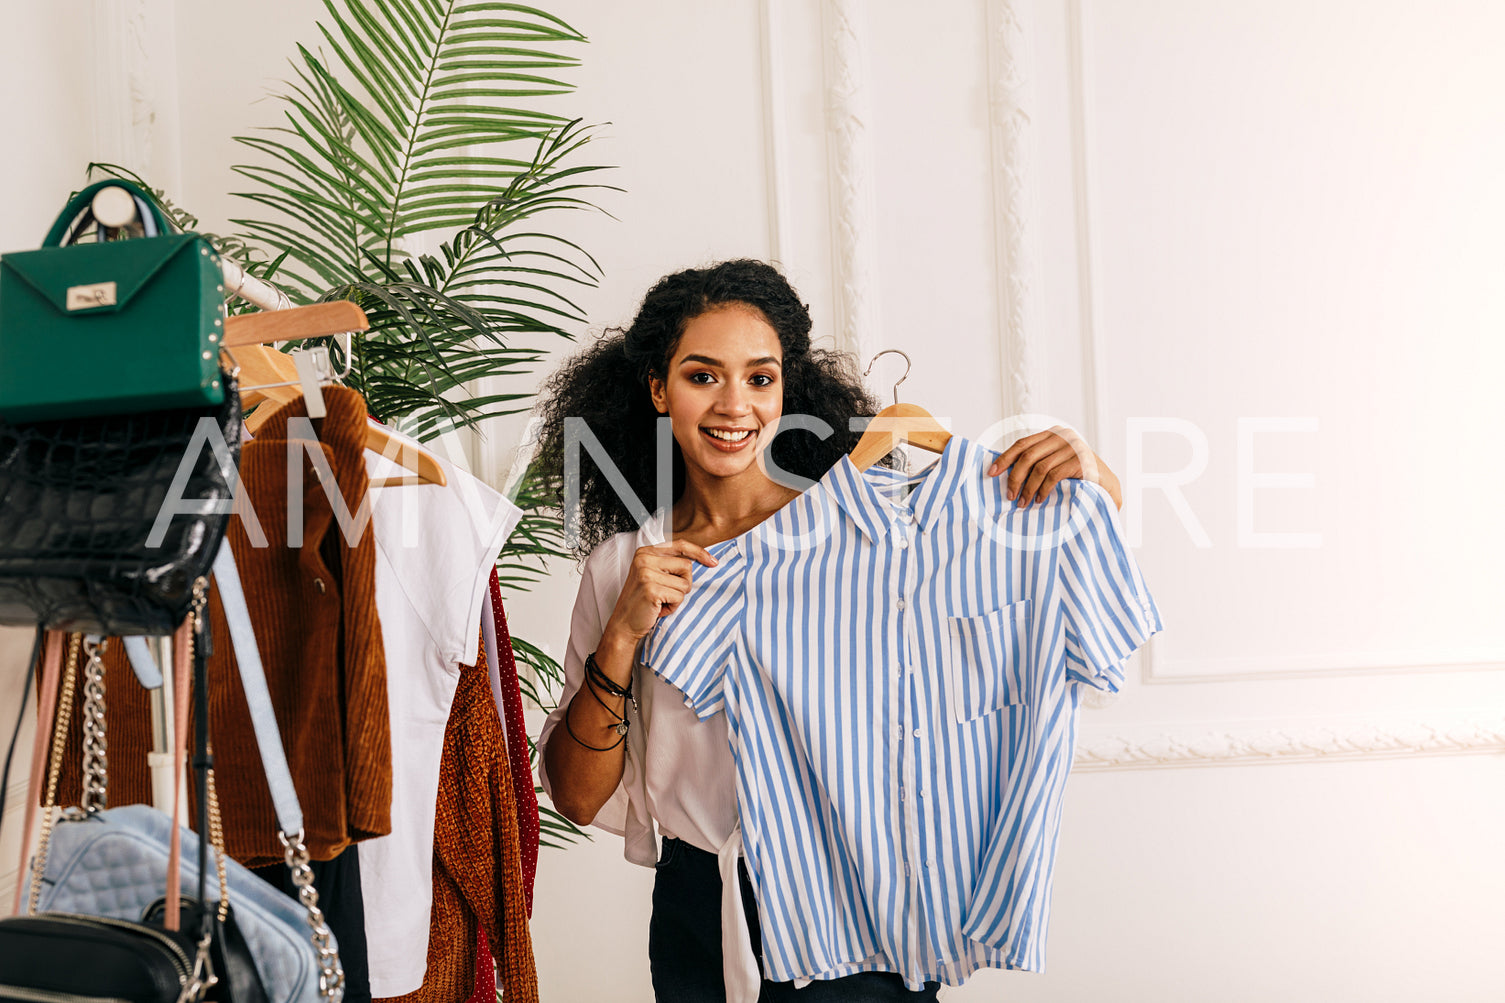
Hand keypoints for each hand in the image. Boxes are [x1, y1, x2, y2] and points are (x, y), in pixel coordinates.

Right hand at [601, 539, 719, 644]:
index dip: (699, 553)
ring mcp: (646, 573)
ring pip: (685, 583)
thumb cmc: (643, 602)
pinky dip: (673, 607)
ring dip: (677, 597)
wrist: (624, 624)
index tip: (713, 562)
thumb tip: (703, 559)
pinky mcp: (651, 589)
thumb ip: (669, 564)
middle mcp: (644, 558)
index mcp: (645, 552)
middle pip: (686, 565)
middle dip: (684, 583)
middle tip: (667, 594)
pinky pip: (679, 597)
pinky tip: (658, 609)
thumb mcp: (653, 575)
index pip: (680, 545)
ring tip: (661, 602)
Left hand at [986, 426, 1122, 508]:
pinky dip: (1043, 490)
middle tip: (1009, 495)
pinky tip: (1040, 500)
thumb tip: (1004, 471)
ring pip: (1039, 467)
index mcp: (1053, 433)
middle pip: (1028, 455)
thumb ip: (1037, 461)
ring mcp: (1073, 447)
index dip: (1004, 458)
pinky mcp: (1081, 461)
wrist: (1108, 486)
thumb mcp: (1055, 463)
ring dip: (1028, 488)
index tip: (991, 473)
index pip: (1022, 444)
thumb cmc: (1077, 477)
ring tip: (1022, 502)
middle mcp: (1063, 436)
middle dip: (1014, 477)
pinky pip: (1053, 476)